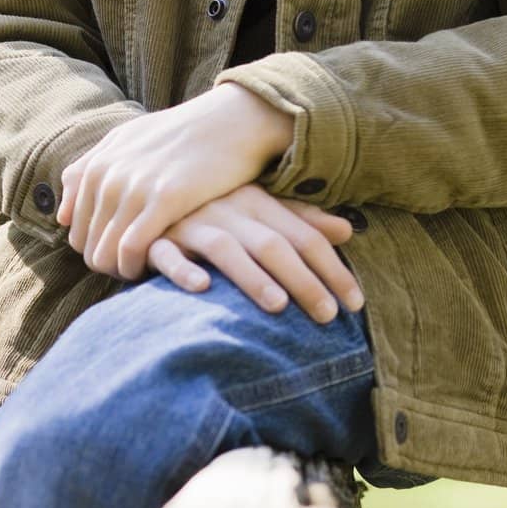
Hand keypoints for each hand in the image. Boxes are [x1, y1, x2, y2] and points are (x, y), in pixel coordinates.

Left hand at [56, 86, 281, 280]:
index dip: (98, 250)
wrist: (231, 120)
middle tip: (139, 268)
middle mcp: (108, 175)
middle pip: (88, 247)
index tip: (125, 255)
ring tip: (148, 271)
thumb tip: (62, 216)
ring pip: (104, 254)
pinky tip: (156, 268)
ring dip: (122, 271)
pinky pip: (131, 250)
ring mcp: (134, 186)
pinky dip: (137, 267)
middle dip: (109, 264)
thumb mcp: (130, 140)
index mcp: (98, 164)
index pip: (76, 230)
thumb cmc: (184, 134)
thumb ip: (90, 171)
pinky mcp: (164, 199)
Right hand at [145, 184, 365, 324]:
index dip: (331, 266)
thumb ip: (299, 221)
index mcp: (256, 200)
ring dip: (251, 276)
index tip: (356, 302)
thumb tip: (347, 230)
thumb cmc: (215, 209)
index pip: (303, 234)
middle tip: (329, 316)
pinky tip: (201, 288)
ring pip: (226, 248)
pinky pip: (166, 254)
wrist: (150, 190)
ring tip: (278, 306)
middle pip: (271, 244)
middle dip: (303, 279)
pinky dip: (183, 270)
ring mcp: (191, 222)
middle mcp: (227, 208)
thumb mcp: (258, 210)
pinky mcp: (154, 239)